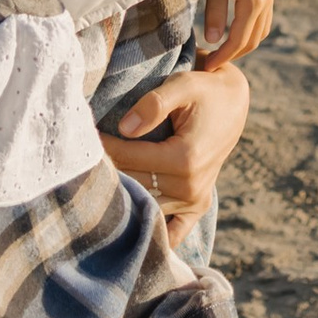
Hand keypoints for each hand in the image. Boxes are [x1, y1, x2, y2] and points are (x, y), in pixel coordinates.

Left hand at [103, 62, 249, 234]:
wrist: (232, 105)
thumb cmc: (204, 92)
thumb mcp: (184, 84)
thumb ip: (154, 103)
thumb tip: (124, 129)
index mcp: (186, 158)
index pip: (128, 159)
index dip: (104, 148)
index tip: (86, 138)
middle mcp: (191, 186)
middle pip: (133, 185)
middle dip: (108, 173)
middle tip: (85, 163)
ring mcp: (194, 200)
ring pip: (144, 207)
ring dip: (122, 199)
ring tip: (98, 185)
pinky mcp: (197, 206)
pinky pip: (173, 232)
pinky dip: (153, 233)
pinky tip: (130, 229)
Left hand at [199, 0, 274, 61]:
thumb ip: (215, 12)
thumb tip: (212, 41)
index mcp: (253, 2)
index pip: (239, 40)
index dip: (223, 56)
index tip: (208, 67)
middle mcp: (266, 1)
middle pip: (253, 40)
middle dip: (233, 54)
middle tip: (213, 61)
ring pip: (261, 31)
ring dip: (244, 44)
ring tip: (224, 50)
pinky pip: (264, 19)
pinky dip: (251, 31)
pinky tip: (236, 31)